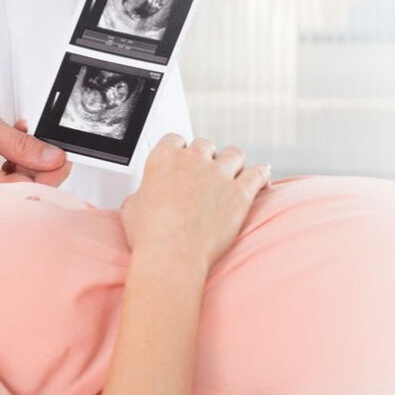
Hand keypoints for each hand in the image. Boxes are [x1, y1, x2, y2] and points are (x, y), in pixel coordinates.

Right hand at [0, 94, 71, 198]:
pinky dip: (5, 167)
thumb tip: (52, 158)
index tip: (63, 157)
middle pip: (20, 192)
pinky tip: (6, 147)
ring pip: (8, 189)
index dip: (52, 173)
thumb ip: (20, 144)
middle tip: (43, 142)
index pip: (29, 190)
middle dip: (37, 166)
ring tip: (19, 134)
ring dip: (22, 164)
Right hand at [120, 134, 270, 268]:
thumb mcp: (132, 208)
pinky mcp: (240, 193)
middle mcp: (193, 160)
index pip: (175, 140)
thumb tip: (144, 199)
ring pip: (234, 154)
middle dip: (206, 156)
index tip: (182, 159)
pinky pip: (258, 174)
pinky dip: (261, 174)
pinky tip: (262, 177)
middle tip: (205, 172)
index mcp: (164, 159)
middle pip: (205, 144)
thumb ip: (142, 194)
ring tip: (233, 172)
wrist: (172, 255)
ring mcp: (219, 175)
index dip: (180, 150)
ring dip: (232, 162)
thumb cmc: (150, 235)